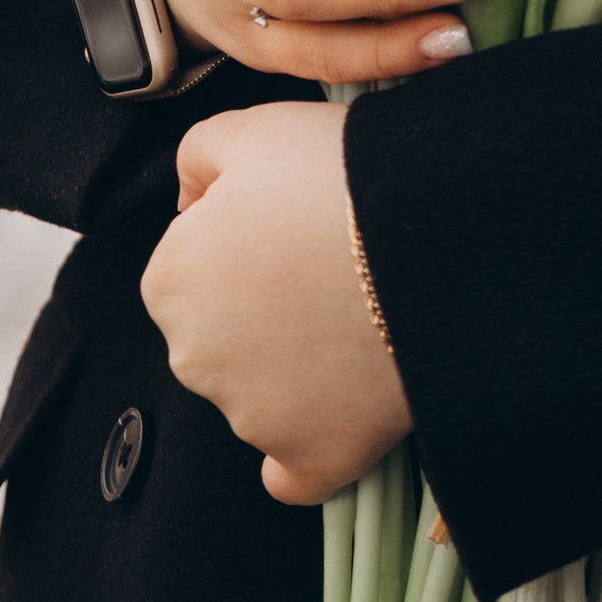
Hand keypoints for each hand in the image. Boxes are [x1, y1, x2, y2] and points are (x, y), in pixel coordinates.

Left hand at [140, 102, 413, 500]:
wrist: (431, 233)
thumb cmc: (341, 175)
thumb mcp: (253, 128)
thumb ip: (196, 157)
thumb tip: (188, 200)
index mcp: (169, 282)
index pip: (190, 268)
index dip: (241, 242)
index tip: (290, 229)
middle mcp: (194, 359)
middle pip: (220, 335)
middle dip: (262, 310)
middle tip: (328, 268)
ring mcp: (252, 417)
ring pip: (259, 394)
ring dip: (295, 367)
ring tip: (358, 313)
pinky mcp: (313, 457)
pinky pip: (294, 474)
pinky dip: (311, 450)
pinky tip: (339, 410)